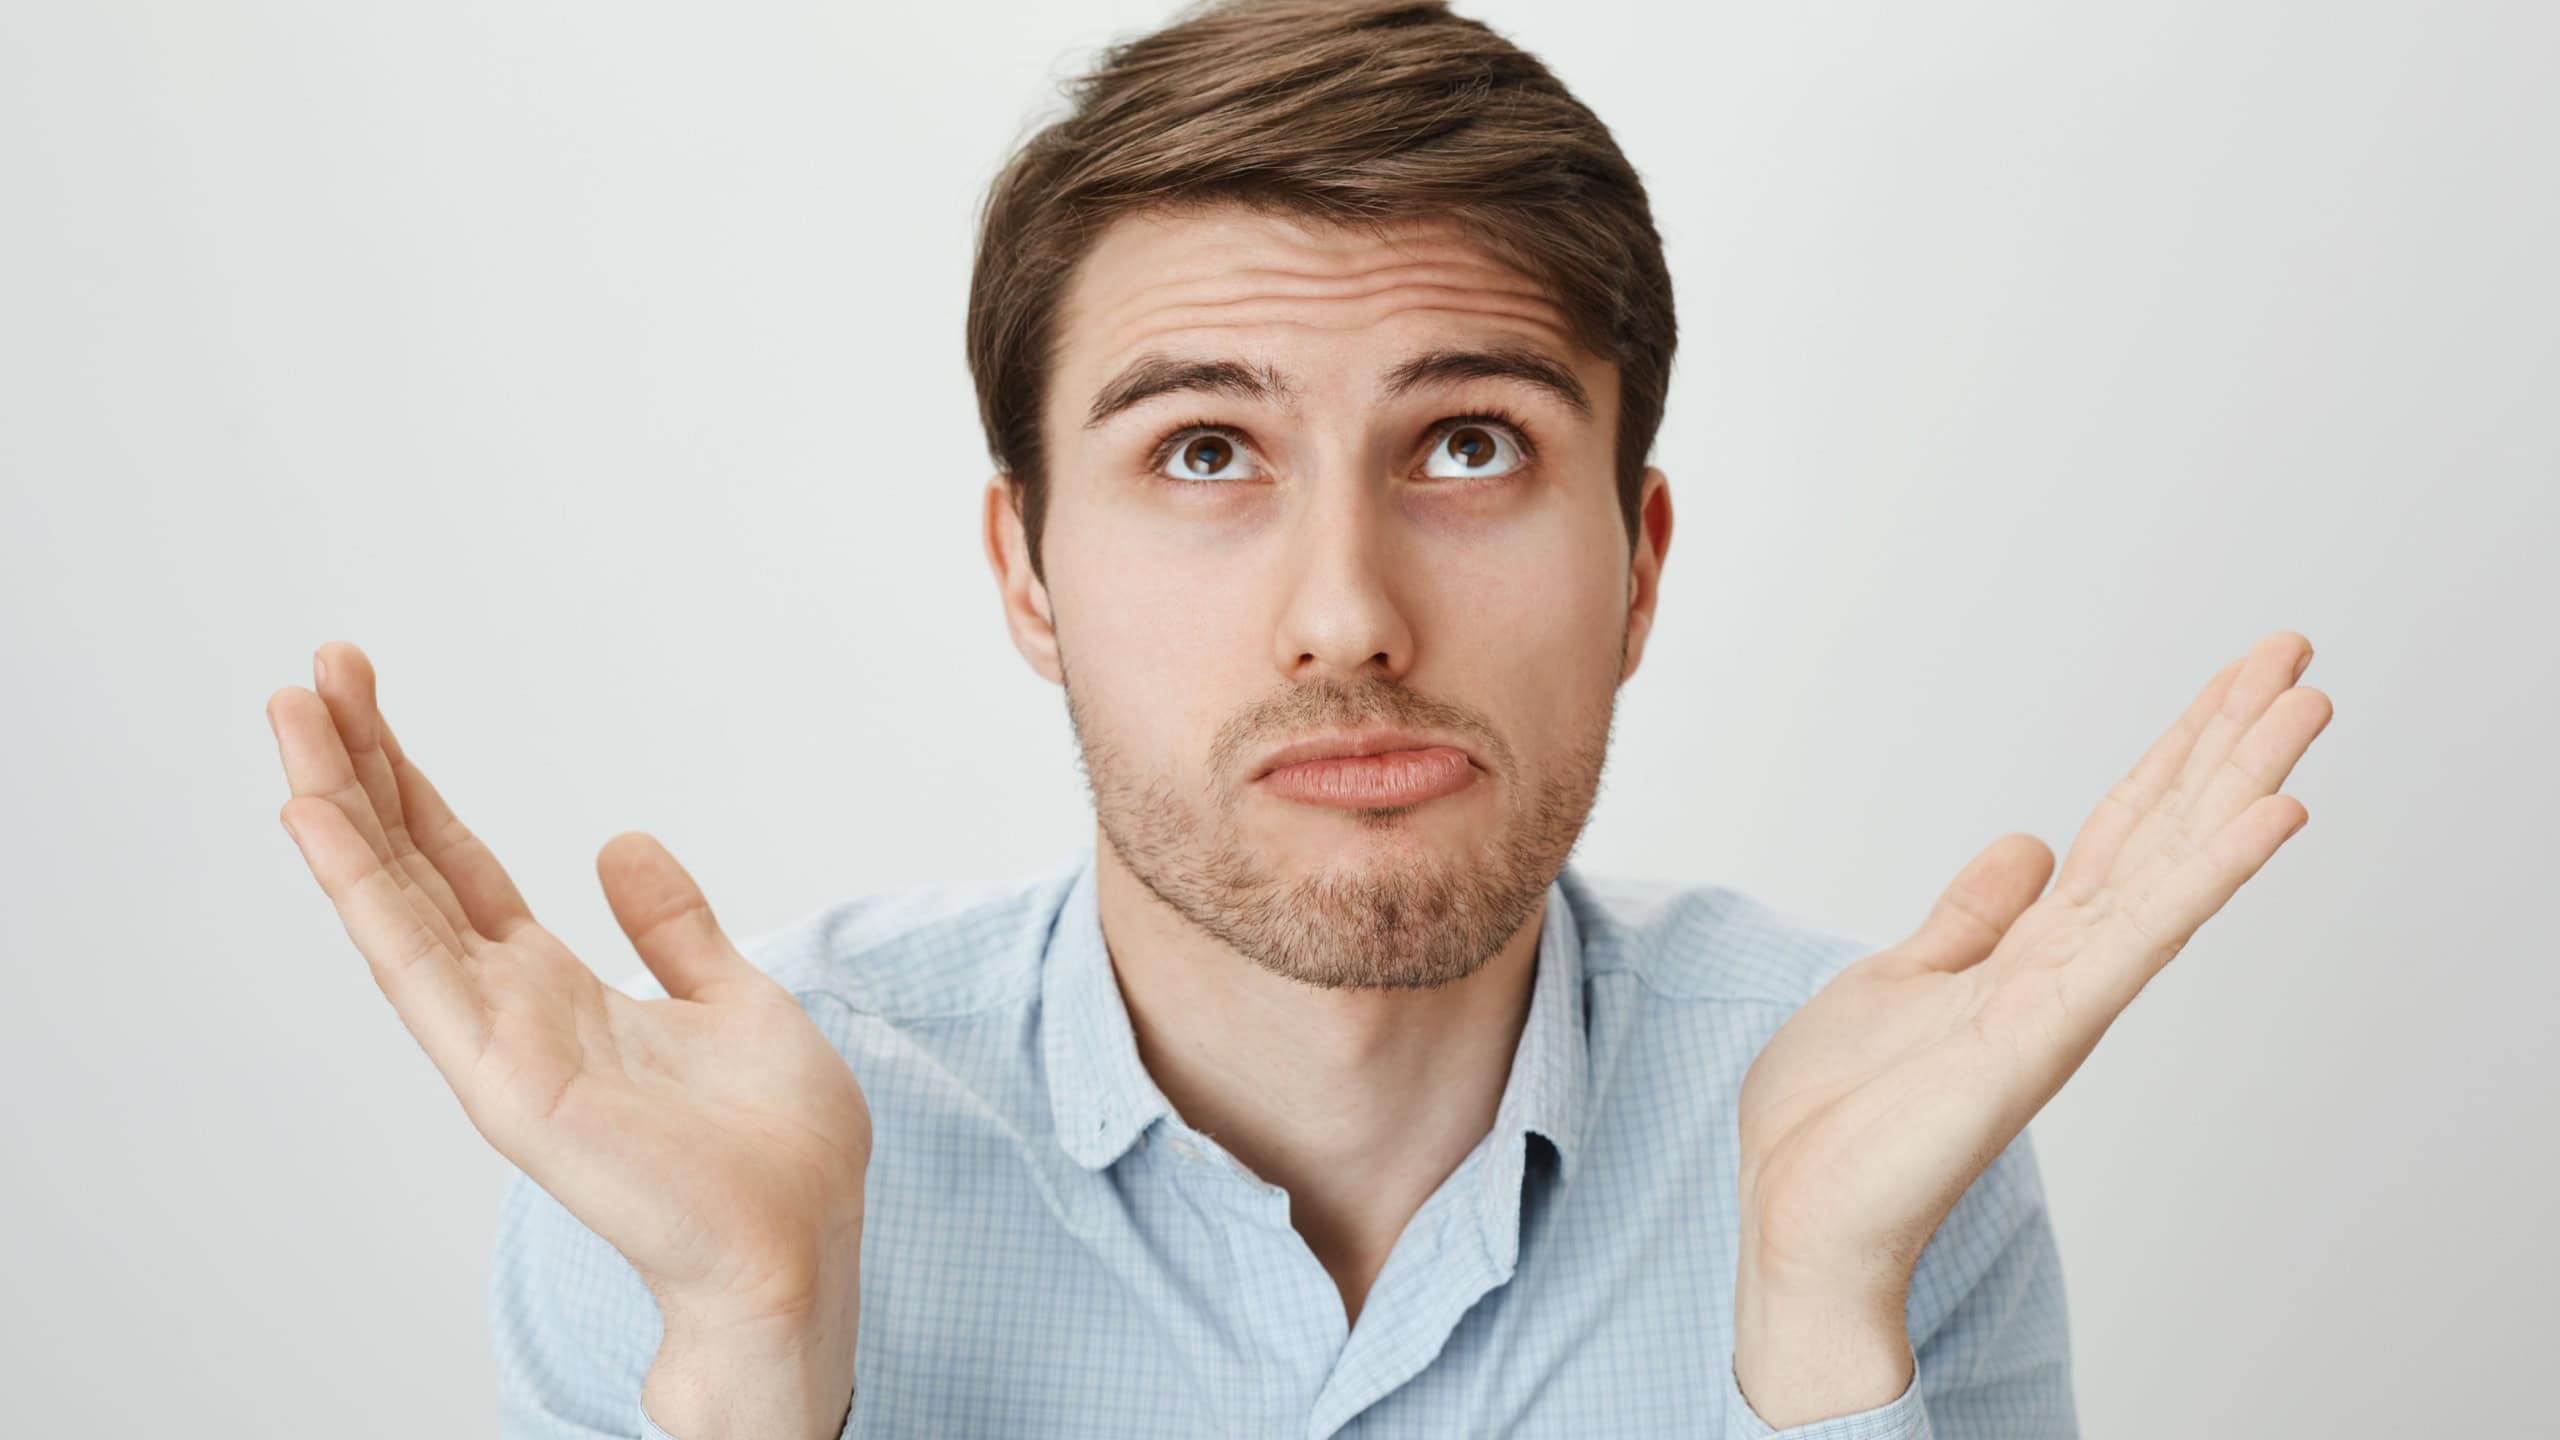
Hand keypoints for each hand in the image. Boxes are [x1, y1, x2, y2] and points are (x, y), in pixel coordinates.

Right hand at [268, 642, 867, 1433]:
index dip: (412, 788)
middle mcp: (509, 1011)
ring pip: (393, 904)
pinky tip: (316, 817)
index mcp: (556, 990)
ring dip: (337, 808)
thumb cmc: (773, 1149)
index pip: (459, 869)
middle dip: (359, 772)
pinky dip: (363, 890)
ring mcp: (495, 1044)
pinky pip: (417, 966)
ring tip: (288, 715)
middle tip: (306, 676)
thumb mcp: (729, 1000)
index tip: (364, 700)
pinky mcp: (503, 1079)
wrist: (799, 1242)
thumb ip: (671, 927)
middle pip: (410, 871)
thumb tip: (621, 843)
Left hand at [1731, 630, 2330, 1420]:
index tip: (2236, 681)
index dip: (2175, 754)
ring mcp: (2060, 999)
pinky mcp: (2038, 1031)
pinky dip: (2204, 874)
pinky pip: (2137, 938)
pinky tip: (2268, 815)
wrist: (1803, 1218)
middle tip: (2297, 654)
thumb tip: (2027, 844)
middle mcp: (2062, 969)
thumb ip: (1971, 917)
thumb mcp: (1902, 978)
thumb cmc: (1844, 1120)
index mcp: (2028, 952)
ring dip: (2240, 784)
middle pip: (2161, 833)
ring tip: (2305, 704)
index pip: (2119, 832)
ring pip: (2168, 869)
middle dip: (2226, 743)